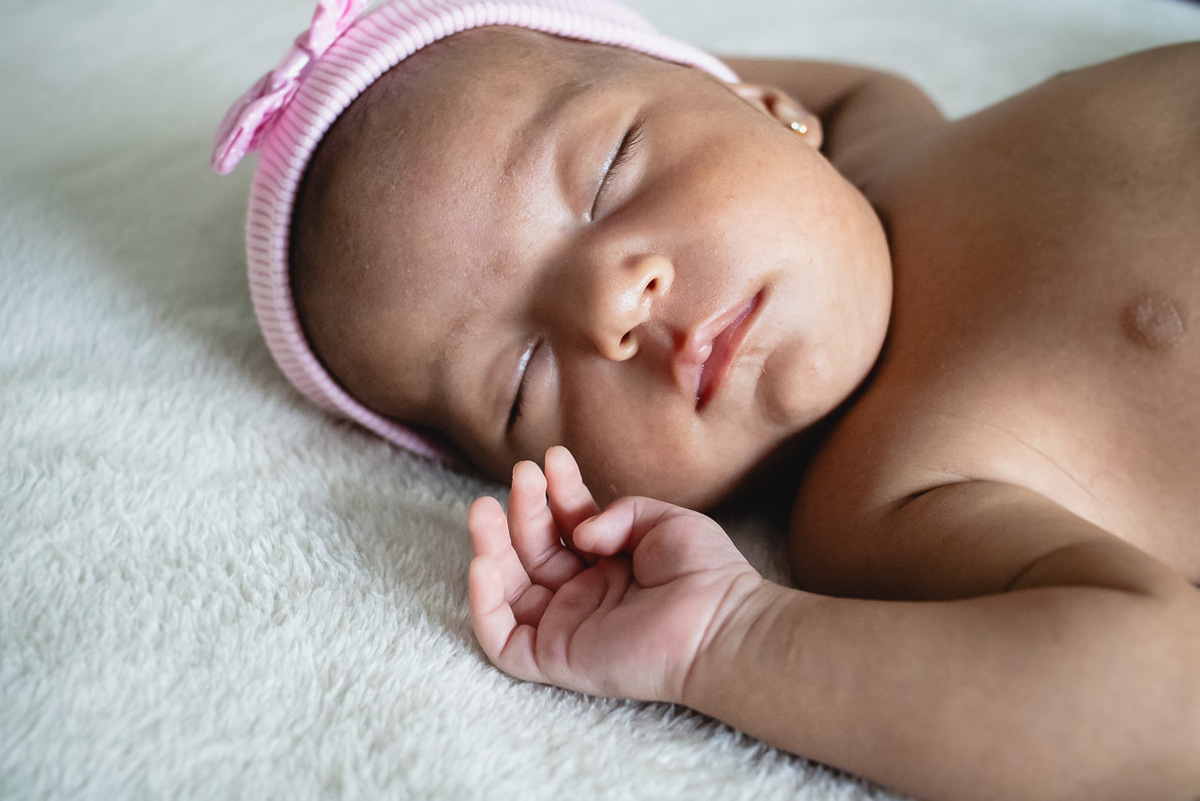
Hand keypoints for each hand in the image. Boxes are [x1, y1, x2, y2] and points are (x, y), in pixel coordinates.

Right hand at [468, 446, 762, 703]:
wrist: (722, 624)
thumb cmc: (706, 575)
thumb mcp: (664, 520)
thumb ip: (617, 513)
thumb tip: (578, 532)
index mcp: (608, 565)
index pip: (565, 526)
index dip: (556, 492)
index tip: (554, 458)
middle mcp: (583, 594)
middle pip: (533, 551)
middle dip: (522, 510)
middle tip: (522, 474)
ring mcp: (566, 626)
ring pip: (508, 589)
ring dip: (490, 546)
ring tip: (483, 509)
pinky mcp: (555, 658)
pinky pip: (502, 640)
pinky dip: (484, 605)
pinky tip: (484, 562)